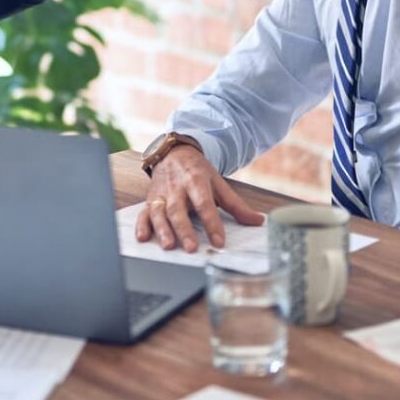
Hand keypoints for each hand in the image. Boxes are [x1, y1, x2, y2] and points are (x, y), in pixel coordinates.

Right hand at [137, 146, 264, 252]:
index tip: (219, 241)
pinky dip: (142, 225)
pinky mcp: (150, 199)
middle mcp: (176, 187)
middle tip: (191, 247)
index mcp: (196, 181)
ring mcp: (161, 194)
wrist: (173, 152)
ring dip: (162, 230)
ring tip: (169, 246)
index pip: (205, 204)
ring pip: (159, 212)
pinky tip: (143, 237)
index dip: (212, 223)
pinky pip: (143, 213)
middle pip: (179, 210)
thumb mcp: (217, 183)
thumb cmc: (196, 171)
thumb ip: (236, 205)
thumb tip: (258, 221)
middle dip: (184, 229)